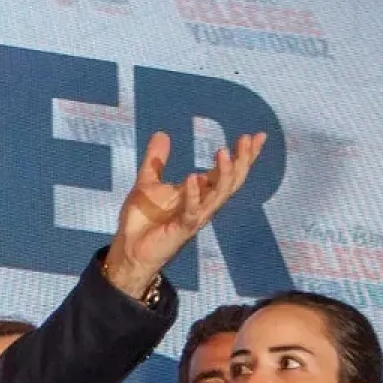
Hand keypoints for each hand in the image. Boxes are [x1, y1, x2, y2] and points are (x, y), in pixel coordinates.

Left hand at [106, 130, 266, 297]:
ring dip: (224, 174)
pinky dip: (193, 194)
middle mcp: (203, 204)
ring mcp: (195, 217)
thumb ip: (156, 160)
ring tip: (224, 152)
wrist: (128, 249)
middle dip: (243, 161)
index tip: (254, 136)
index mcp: (199, 193)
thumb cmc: (142, 220)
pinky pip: (192, 211)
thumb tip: (162, 133)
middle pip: (231, 181)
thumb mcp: (147, 182)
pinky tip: (193, 177)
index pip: (226, 171)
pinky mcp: (182, 229)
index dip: (242, 155)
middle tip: (249, 140)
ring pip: (219, 195)